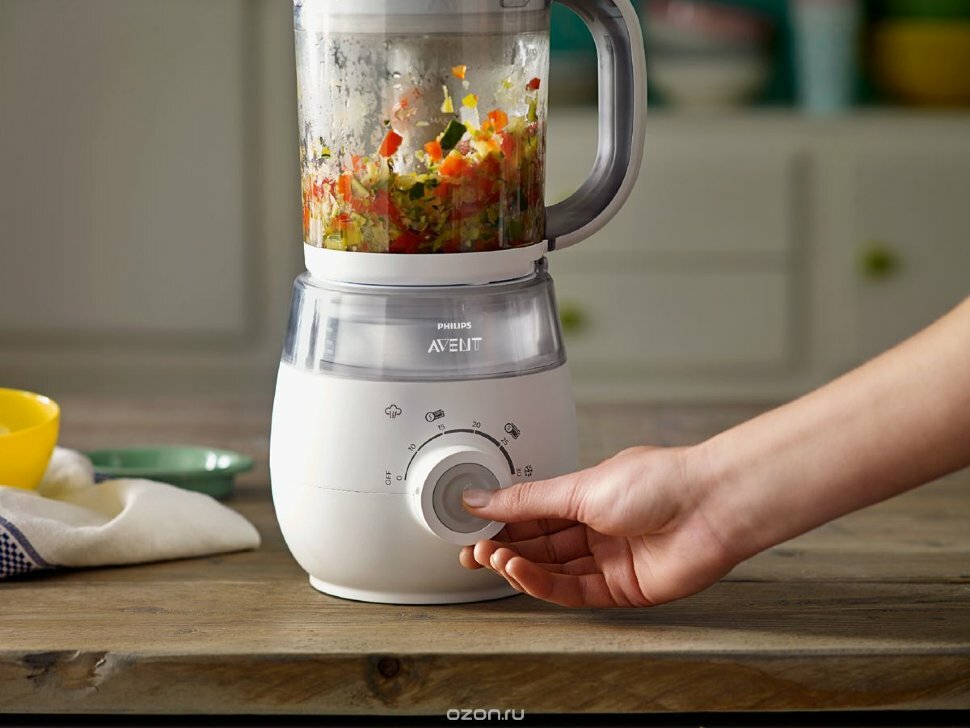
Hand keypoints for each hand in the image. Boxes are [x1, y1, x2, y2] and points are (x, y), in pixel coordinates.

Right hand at [459, 446, 737, 607]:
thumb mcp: (579, 486)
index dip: (501, 521)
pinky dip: (542, 583)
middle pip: (540, 544)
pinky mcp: (620, 588)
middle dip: (504, 547)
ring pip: (552, 569)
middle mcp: (597, 528)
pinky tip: (520, 572)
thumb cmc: (659, 482)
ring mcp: (608, 559)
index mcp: (587, 496)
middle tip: (473, 550)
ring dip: (519, 566)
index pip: (533, 513)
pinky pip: (572, 590)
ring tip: (491, 559)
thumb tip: (481, 497)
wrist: (710, 507)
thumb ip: (526, 499)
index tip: (470, 525)